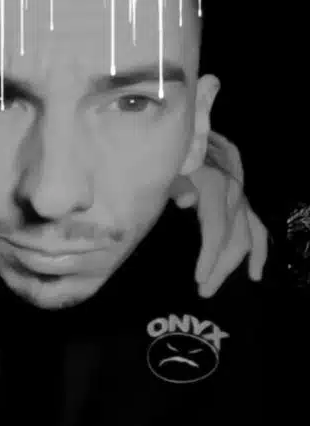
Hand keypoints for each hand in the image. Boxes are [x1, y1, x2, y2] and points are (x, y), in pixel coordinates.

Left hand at [171, 131, 268, 297]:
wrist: (186, 134)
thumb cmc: (170, 155)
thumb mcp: (166, 168)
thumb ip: (175, 185)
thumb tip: (185, 201)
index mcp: (213, 187)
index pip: (216, 229)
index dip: (209, 255)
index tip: (199, 278)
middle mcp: (232, 193)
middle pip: (233, 238)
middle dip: (219, 267)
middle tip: (202, 291)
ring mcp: (240, 197)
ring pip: (247, 237)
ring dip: (233, 264)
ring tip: (216, 286)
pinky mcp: (241, 201)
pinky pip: (256, 228)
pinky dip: (259, 251)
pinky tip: (255, 273)